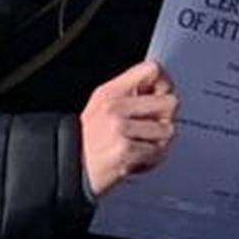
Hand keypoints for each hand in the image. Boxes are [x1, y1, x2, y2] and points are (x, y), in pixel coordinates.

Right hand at [81, 61, 180, 193]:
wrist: (67, 169)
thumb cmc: (89, 140)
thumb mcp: (102, 105)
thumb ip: (130, 92)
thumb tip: (163, 87)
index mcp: (110, 92)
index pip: (152, 69)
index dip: (164, 84)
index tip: (159, 98)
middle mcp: (115, 107)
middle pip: (171, 102)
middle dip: (165, 119)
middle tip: (149, 130)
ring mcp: (119, 128)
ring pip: (168, 130)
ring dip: (158, 143)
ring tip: (139, 147)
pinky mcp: (125, 150)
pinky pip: (158, 152)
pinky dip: (151, 160)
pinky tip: (136, 160)